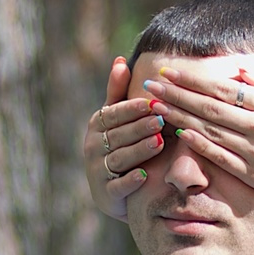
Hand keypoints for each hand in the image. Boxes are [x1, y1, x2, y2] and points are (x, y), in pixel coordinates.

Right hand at [83, 58, 164, 218]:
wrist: (117, 190)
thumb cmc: (121, 144)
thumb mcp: (118, 118)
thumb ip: (118, 91)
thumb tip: (120, 59)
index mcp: (98, 125)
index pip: (113, 114)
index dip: (130, 109)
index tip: (150, 102)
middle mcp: (94, 147)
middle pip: (118, 135)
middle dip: (139, 128)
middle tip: (160, 120)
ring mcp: (98, 171)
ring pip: (120, 158)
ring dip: (139, 150)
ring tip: (159, 142)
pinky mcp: (106, 194)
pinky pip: (118, 187)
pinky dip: (130, 181)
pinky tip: (145, 175)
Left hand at [143, 63, 253, 206]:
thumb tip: (237, 70)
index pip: (222, 87)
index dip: (192, 79)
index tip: (170, 71)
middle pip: (209, 107)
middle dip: (177, 94)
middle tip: (151, 85)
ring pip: (209, 131)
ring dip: (179, 116)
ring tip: (157, 106)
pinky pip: (219, 157)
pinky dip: (197, 144)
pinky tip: (179, 133)